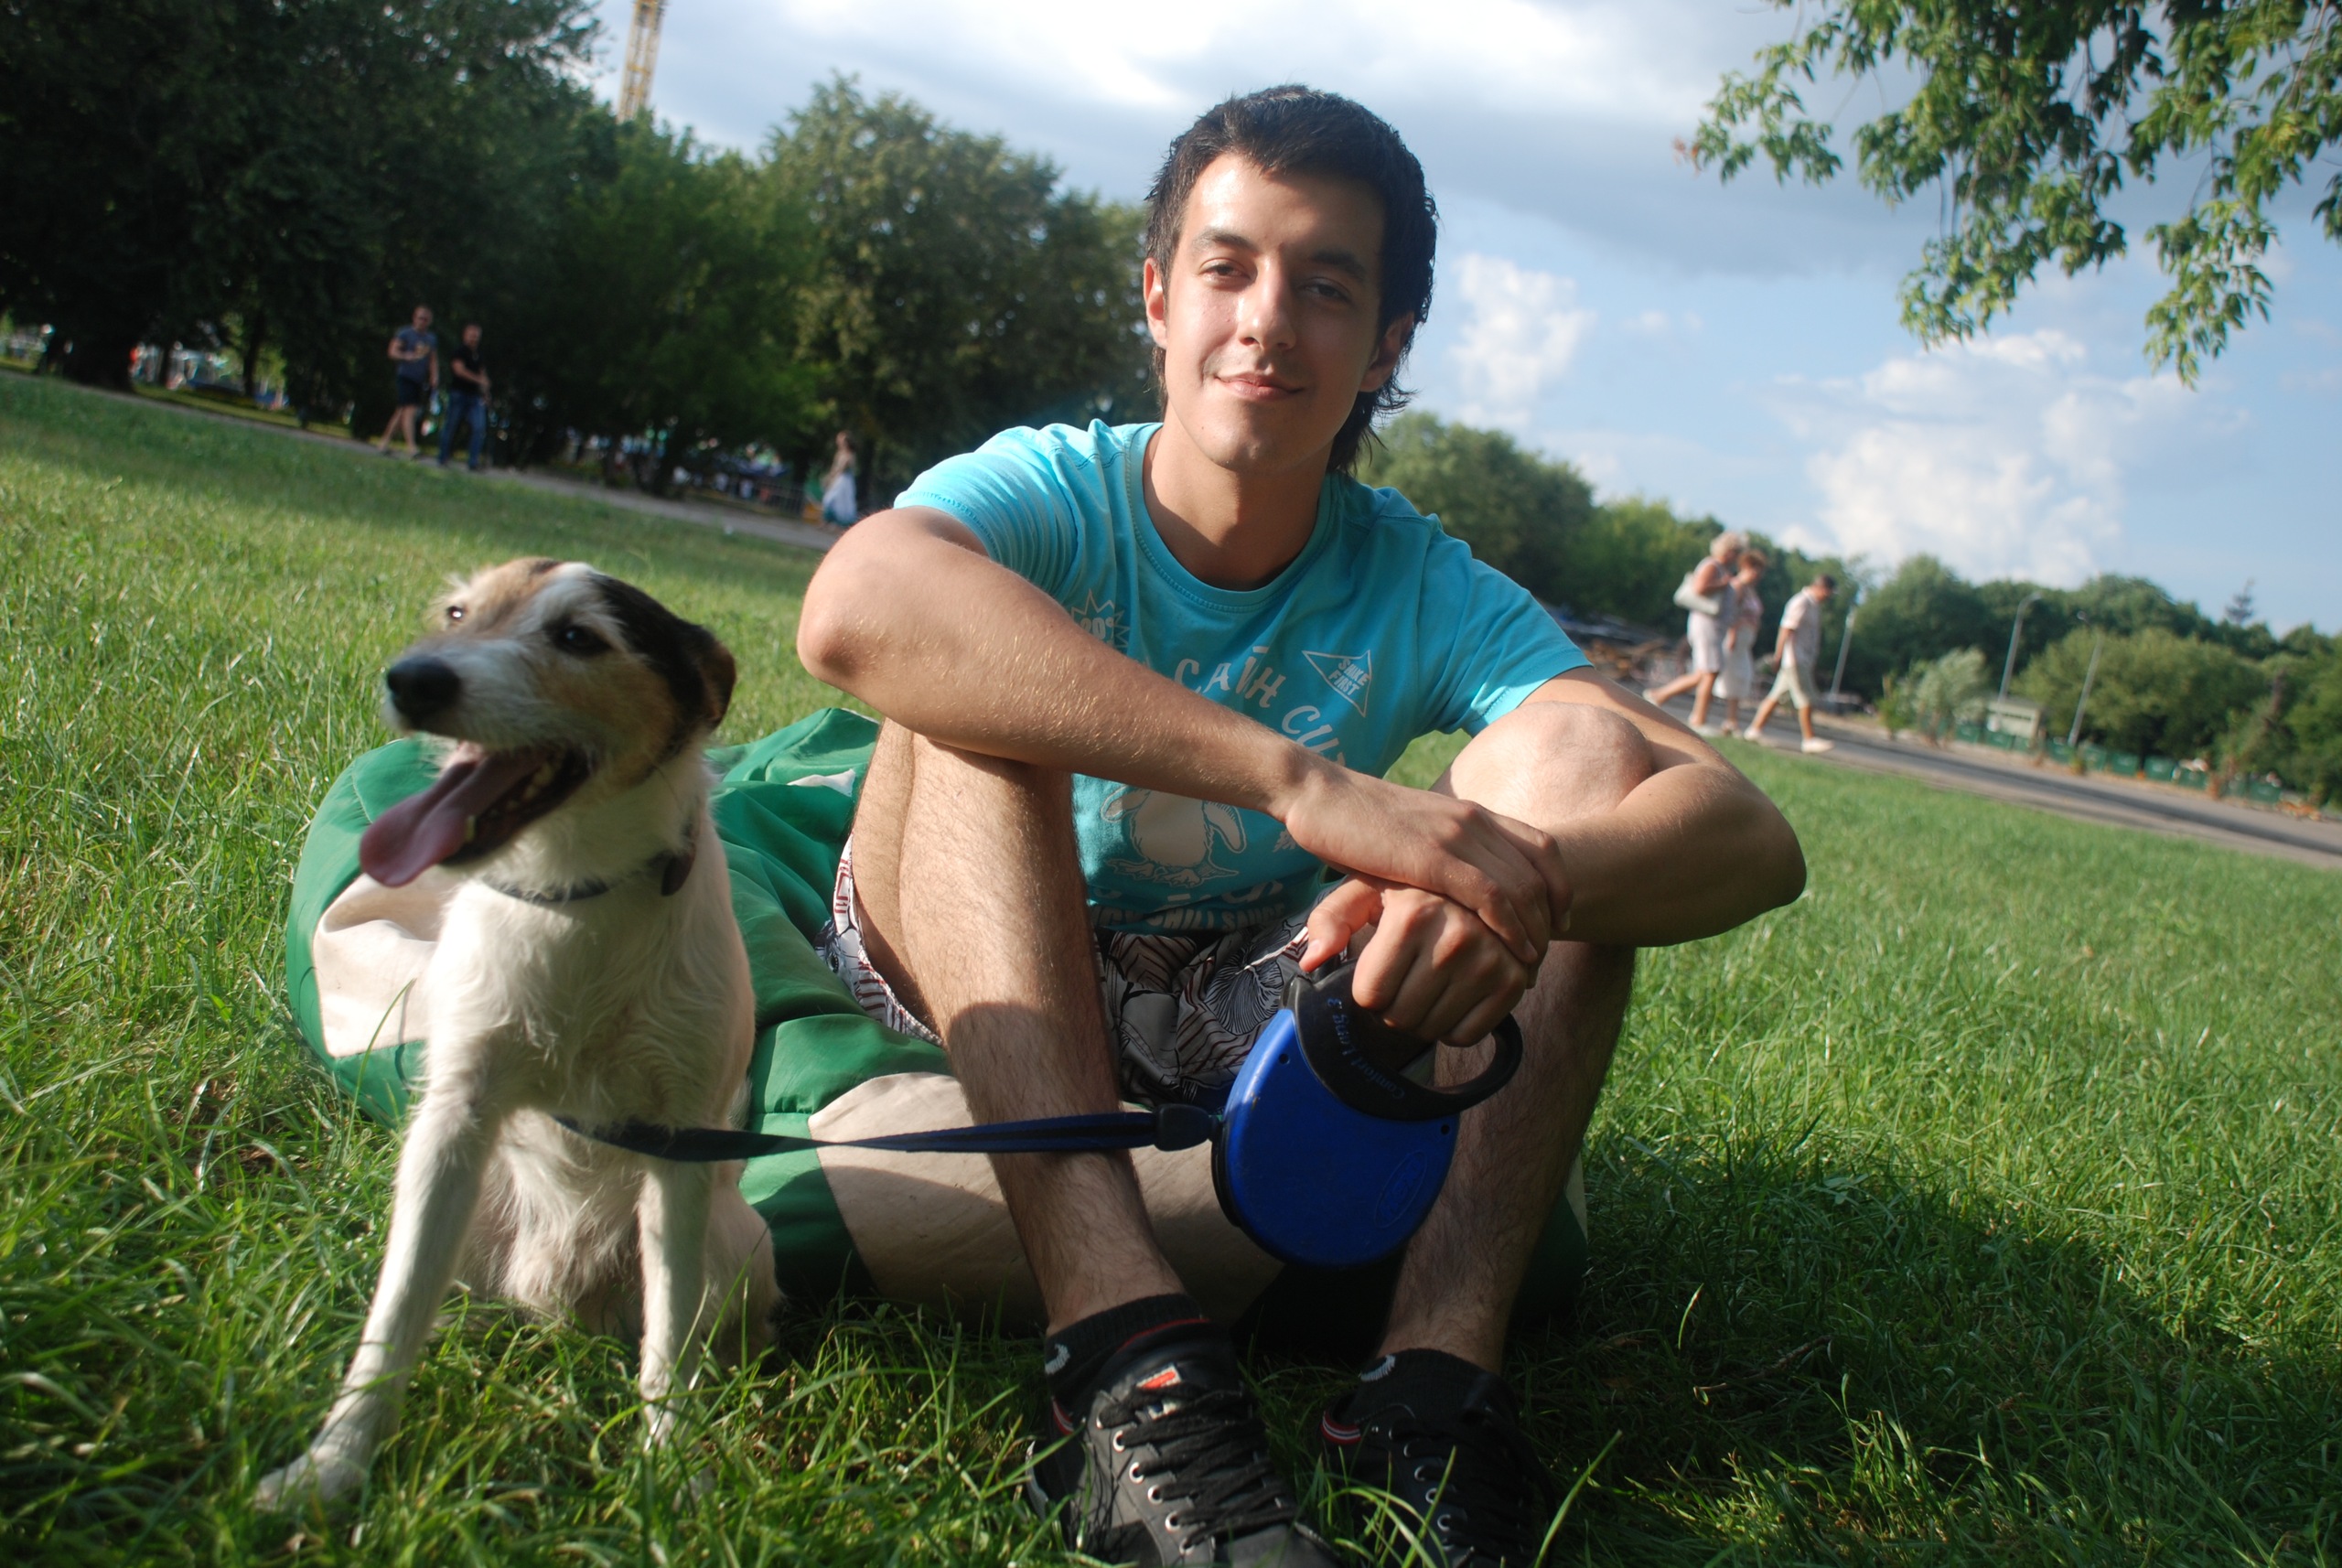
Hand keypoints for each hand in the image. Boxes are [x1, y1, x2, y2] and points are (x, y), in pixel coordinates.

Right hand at [1276, 760, 1569, 965]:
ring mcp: (1456, 837)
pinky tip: (1513, 954)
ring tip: (1532, 964)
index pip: (1543, 846)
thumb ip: (1437, 853)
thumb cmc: (1354, 820)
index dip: (1559, 886)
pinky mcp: (1434, 858)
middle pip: (1540, 873)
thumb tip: (1450, 891)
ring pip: (1522, 888)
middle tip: (1544, 955)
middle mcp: (1473, 819)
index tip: (1556, 920)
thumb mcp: (1410, 834)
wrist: (1317, 795)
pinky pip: (1491, 897)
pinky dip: (1511, 929)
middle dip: (1549, 918)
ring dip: (1534, 931)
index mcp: (1471, 811)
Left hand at [1301, 878, 1528, 1045]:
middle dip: (1393, 1007)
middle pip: (1399, 1016)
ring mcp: (1492, 960)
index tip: (1379, 970)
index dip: (1369, 989)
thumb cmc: (1411, 887)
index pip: (1371, 994)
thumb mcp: (1367, 888)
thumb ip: (1332, 918)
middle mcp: (1457, 935)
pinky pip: (1467, 1035)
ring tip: (1425, 988)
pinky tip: (1451, 998)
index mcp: (1415, 913)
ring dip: (1421, 1019)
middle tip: (1402, 982)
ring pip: (1431, 1030)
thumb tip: (1309, 961)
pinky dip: (1452, 1028)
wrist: (1482, 883)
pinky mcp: (1515, 981)